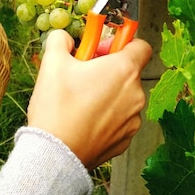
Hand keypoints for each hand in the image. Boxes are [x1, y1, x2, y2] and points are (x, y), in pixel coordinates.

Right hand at [27, 30, 151, 169]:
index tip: (102, 50)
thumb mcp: (53, 62)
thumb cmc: (57, 107)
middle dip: (109, 69)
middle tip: (83, 74)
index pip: (141, 46)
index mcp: (124, 70)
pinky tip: (84, 120)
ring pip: (124, 96)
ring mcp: (133, 120)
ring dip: (108, 93)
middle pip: (129, 71)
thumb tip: (65, 38)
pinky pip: (120, 119)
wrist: (54, 156)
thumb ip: (61, 39)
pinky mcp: (125, 140)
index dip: (122, 43)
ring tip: (80, 100)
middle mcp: (136, 94)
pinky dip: (107, 116)